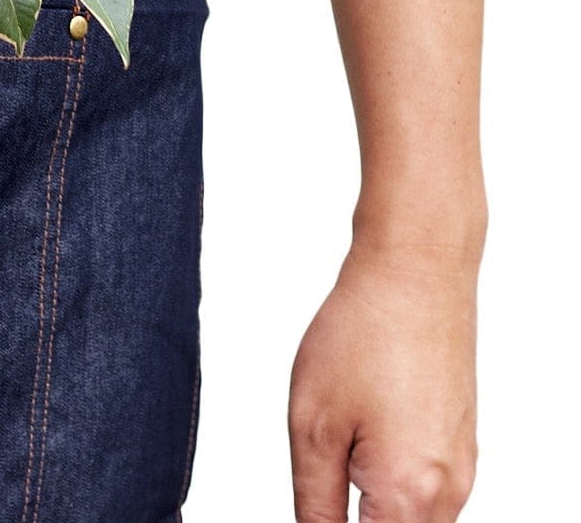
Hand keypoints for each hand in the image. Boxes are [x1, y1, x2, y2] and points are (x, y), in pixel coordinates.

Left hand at [289, 244, 477, 521]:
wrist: (416, 276)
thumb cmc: (364, 335)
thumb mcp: (313, 425)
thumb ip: (314, 502)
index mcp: (408, 499)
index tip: (315, 499)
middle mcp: (448, 496)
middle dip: (351, 512)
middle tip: (322, 462)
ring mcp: (461, 473)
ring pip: (409, 517)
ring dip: (370, 499)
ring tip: (342, 437)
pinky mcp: (461, 449)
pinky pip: (425, 490)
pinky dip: (390, 477)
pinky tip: (367, 427)